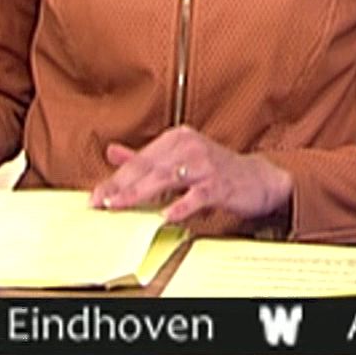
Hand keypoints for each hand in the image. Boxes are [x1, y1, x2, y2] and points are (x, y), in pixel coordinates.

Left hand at [89, 125, 292, 225]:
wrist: (259, 178)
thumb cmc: (215, 169)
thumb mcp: (179, 158)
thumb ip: (145, 157)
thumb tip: (112, 152)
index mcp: (175, 139)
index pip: (139, 160)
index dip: (115, 178)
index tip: (96, 195)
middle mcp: (188, 146)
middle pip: (147, 168)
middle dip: (120, 186)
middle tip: (101, 202)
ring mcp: (205, 163)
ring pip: (165, 178)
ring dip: (139, 193)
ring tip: (119, 205)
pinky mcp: (219, 183)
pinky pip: (196, 195)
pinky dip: (180, 205)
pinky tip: (165, 215)